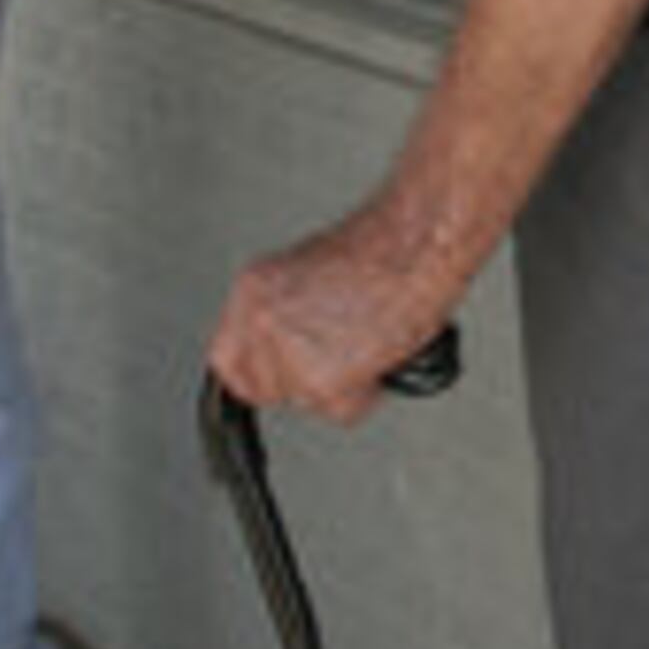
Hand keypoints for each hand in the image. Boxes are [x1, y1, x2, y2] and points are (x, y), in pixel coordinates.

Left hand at [206, 211, 458, 427]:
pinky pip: (342, 409)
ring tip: (368, 343)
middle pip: (261, 386)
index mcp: (255, 286)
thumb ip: (292, 310)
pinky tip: (382, 352)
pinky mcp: (321, 380)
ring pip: (305, 400)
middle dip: (299, 383)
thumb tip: (299, 341)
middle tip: (337, 360)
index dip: (259, 372)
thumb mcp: (315, 271)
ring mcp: (287, 350)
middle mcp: (262, 317)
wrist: (420, 239)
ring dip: (339, 385)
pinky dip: (367, 394)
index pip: (228, 357)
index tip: (277, 377)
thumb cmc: (388, 245)